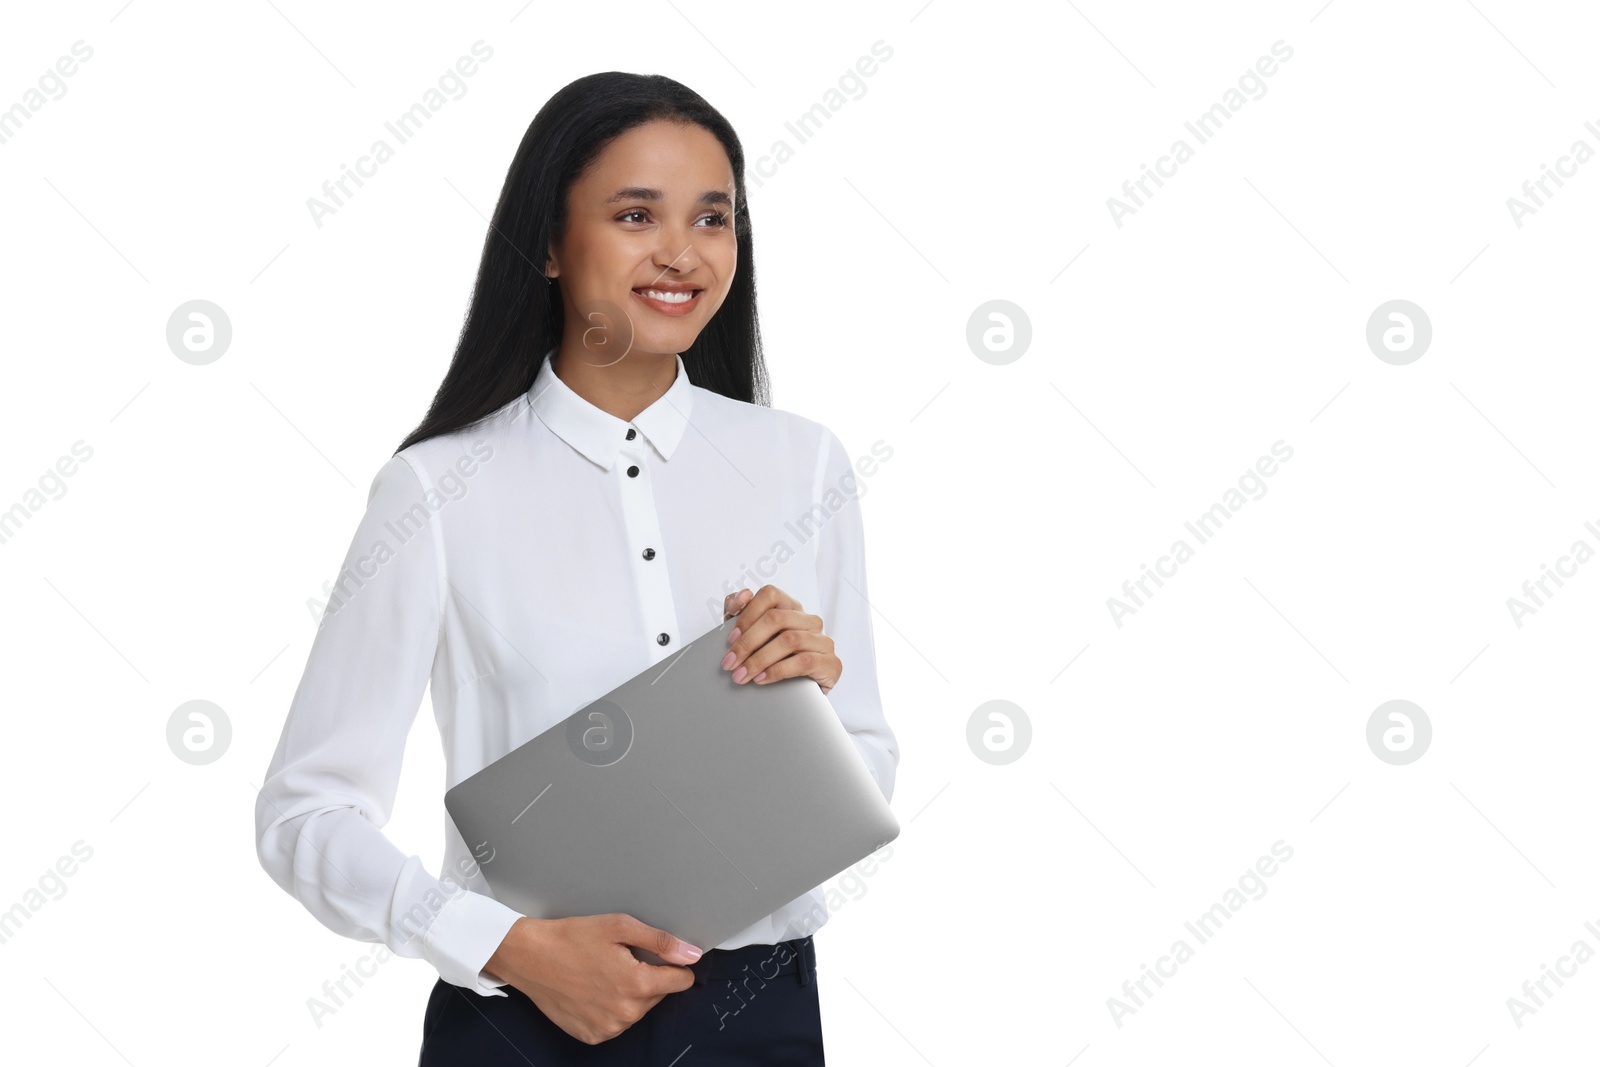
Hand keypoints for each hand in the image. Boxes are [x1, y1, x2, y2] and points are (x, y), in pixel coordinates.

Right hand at [482, 914, 700, 1044]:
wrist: (529, 956)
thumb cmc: (570, 938)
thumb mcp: (619, 927)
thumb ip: (660, 941)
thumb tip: (691, 954)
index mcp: (636, 984)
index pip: (680, 981)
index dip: (674, 965)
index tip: (660, 956)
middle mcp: (625, 1012)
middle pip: (658, 994)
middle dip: (646, 976)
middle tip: (620, 958)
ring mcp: (608, 1027)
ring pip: (637, 1009)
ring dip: (629, 993)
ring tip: (603, 972)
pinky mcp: (592, 1035)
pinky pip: (616, 1022)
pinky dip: (611, 1007)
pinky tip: (594, 989)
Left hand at [720, 584, 841, 693]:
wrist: (802, 693)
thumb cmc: (776, 660)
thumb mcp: (754, 636)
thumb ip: (741, 614)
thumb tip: (739, 597)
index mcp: (792, 608)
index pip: (770, 595)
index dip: (748, 613)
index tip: (730, 638)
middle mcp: (810, 620)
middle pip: (776, 618)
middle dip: (748, 642)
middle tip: (730, 662)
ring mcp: (823, 641)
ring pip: (788, 640)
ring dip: (759, 659)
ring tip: (741, 674)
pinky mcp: (831, 663)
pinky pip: (803, 661)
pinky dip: (777, 671)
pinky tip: (761, 679)